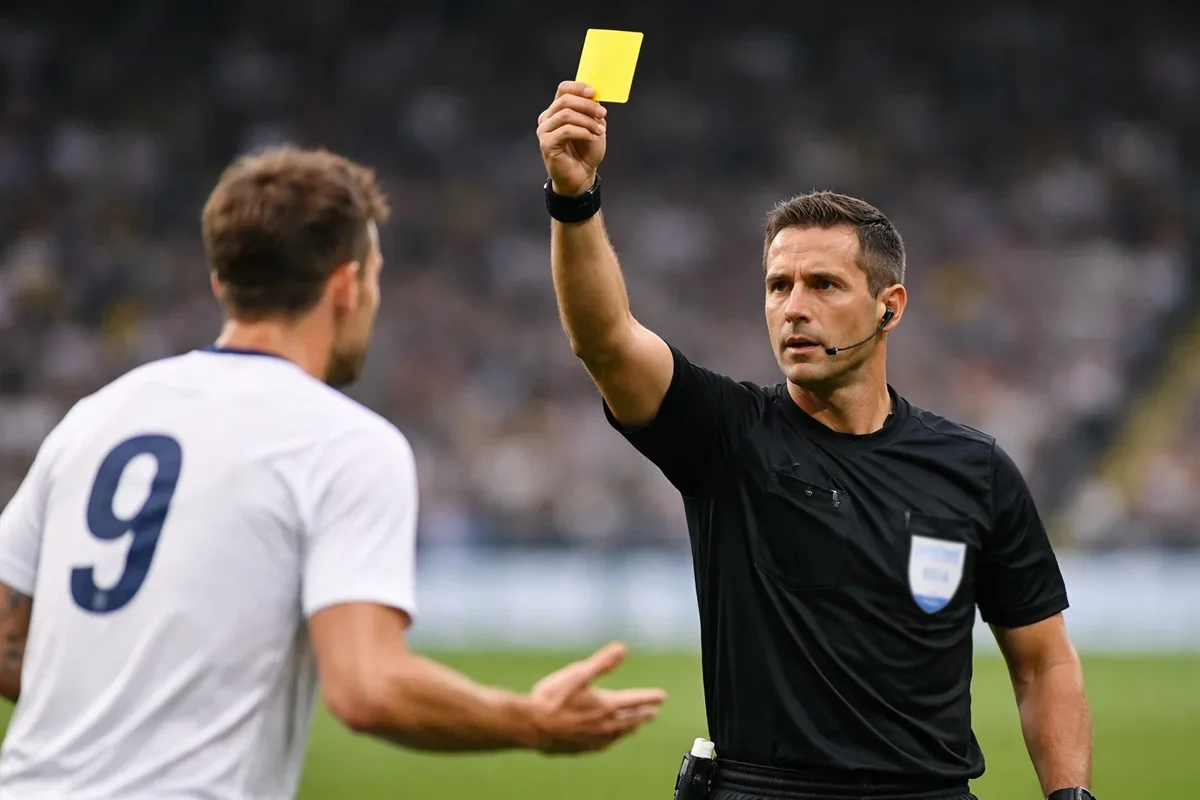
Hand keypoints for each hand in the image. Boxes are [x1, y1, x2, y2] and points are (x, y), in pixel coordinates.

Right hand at [525, 641, 666, 753]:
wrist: (532, 727)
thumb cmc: (552, 698)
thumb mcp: (577, 673)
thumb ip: (601, 663)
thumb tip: (622, 649)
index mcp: (606, 705)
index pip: (635, 701)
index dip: (649, 697)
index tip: (662, 696)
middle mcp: (604, 725)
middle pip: (631, 719)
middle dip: (644, 714)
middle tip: (654, 712)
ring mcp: (594, 739)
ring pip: (619, 734)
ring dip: (631, 728)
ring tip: (636, 726)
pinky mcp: (582, 748)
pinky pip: (605, 744)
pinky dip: (614, 739)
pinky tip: (609, 739)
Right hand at [537, 81, 607, 196]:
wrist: (582, 175)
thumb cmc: (586, 151)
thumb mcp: (593, 125)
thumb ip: (591, 110)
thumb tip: (594, 96)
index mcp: (557, 110)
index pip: (563, 89)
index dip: (578, 88)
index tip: (594, 93)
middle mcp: (548, 118)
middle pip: (565, 100)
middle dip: (587, 105)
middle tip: (602, 114)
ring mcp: (544, 130)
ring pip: (566, 115)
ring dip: (587, 121)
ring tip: (599, 131)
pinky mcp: (546, 143)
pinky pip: (566, 130)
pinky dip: (582, 132)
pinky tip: (591, 137)